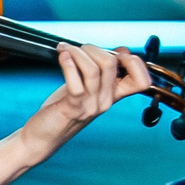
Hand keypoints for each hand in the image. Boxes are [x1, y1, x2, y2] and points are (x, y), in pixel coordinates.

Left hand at [21, 43, 151, 156]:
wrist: (43, 136)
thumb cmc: (63, 109)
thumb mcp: (89, 89)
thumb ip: (104, 72)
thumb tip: (122, 51)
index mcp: (113, 96)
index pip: (141, 81)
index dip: (134, 62)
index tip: (116, 53)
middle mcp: (105, 101)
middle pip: (111, 64)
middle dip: (93, 48)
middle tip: (77, 49)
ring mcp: (90, 105)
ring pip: (93, 69)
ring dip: (77, 53)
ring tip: (65, 50)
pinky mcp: (72, 108)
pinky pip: (75, 82)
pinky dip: (68, 64)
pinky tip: (62, 57)